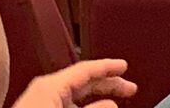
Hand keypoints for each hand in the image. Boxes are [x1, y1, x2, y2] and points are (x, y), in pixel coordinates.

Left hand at [12, 59, 134, 107]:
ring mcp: (41, 101)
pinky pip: (67, 105)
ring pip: (75, 96)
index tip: (124, 66)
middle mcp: (45, 89)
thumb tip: (110, 104)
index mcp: (50, 84)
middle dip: (107, 84)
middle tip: (128, 87)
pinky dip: (83, 106)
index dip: (108, 66)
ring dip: (96, 98)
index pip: (86, 68)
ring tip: (114, 103)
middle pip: (83, 80)